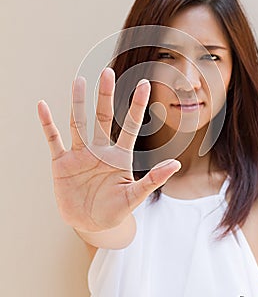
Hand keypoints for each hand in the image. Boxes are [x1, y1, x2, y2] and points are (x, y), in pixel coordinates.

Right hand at [37, 68, 180, 231]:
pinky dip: (47, 123)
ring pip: (78, 123)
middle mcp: (99, 150)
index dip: (136, 105)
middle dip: (105, 95)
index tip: (144, 84)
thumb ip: (153, 180)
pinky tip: (42, 106)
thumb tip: (176, 164)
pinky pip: (54, 139)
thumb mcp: (134, 197)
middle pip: (102, 117)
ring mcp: (79, 154)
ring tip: (78, 81)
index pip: (130, 125)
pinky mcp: (61, 163)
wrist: (89, 224)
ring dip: (77, 103)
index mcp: (119, 156)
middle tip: (108, 72)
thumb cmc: (115, 210)